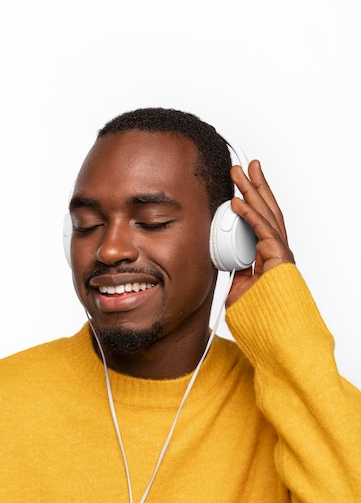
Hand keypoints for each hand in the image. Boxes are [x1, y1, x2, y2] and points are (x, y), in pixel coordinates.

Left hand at [226, 159, 294, 306]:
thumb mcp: (239, 287)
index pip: (260, 221)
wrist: (274, 336)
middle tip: (245, 166)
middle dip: (255, 186)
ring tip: (241, 172)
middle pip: (266, 211)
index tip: (239, 187)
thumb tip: (222, 258)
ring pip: (266, 214)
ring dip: (252, 191)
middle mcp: (277, 252)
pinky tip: (237, 201)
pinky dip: (249, 215)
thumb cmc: (260, 317)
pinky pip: (262, 231)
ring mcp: (280, 254)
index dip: (251, 201)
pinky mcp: (278, 260)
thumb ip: (234, 270)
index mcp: (268, 256)